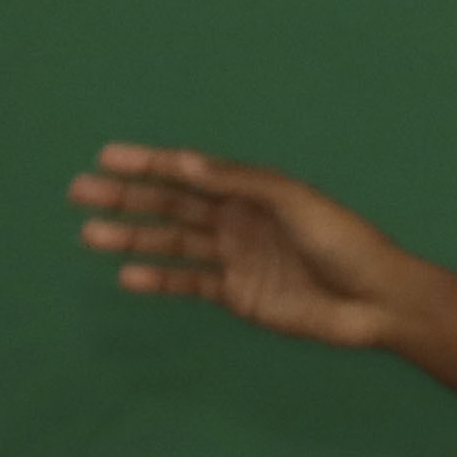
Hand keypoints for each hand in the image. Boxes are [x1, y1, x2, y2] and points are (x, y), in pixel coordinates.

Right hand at [71, 144, 435, 351]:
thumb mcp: (294, 201)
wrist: (378, 300)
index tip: (106, 157)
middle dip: (127, 198)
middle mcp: (240, 220)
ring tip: (89, 234)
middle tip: (79, 191)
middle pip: (172, 206)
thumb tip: (183, 161)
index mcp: (253, 191)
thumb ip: (239, 181)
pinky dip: (159, 280)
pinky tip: (127, 275)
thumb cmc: (345, 241)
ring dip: (132, 238)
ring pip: (173, 244)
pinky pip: (190, 283)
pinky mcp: (240, 295)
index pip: (190, 172)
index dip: (149, 163)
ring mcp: (237, 258)